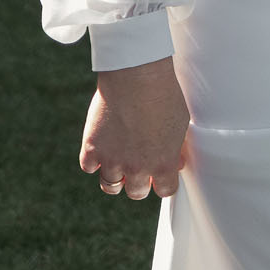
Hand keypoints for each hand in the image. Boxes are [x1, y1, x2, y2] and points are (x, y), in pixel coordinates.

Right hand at [80, 56, 190, 200]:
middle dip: (139, 182)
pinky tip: (102, 149)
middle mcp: (137, 169)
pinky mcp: (92, 148)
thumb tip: (176, 162)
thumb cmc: (163, 95)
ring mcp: (112, 160)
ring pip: (110, 186)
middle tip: (138, 165)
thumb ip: (176, 148)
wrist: (137, 77)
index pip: (165, 190)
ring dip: (115, 177)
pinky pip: (89, 168)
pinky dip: (94, 161)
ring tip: (119, 161)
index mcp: (163, 164)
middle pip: (136, 193)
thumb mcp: (180, 124)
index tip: (160, 175)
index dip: (163, 182)